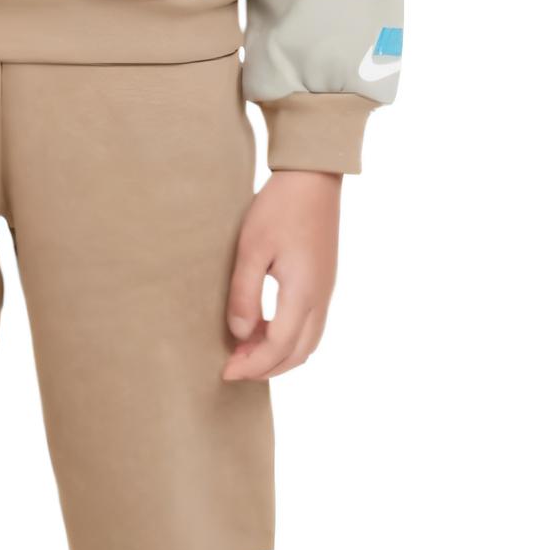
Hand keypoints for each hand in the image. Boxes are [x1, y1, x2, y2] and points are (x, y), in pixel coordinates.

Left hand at [224, 170, 341, 381]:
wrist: (313, 177)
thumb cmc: (279, 208)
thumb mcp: (252, 249)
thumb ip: (245, 294)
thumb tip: (241, 334)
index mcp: (303, 291)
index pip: (279, 346)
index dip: (251, 365)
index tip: (225, 372)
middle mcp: (320, 298)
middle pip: (297, 354)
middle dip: (265, 369)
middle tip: (233, 368)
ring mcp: (325, 292)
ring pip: (307, 345)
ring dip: (277, 357)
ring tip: (244, 353)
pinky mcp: (324, 284)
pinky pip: (310, 329)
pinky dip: (287, 342)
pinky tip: (261, 331)